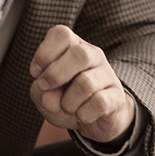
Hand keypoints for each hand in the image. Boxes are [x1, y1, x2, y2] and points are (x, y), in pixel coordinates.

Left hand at [29, 25, 135, 144]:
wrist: (93, 120)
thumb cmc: (64, 99)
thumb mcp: (44, 94)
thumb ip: (40, 91)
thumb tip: (49, 97)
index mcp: (74, 46)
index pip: (62, 34)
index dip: (44, 54)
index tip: (36, 73)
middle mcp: (93, 55)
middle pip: (79, 53)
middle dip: (55, 75)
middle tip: (47, 89)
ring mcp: (107, 74)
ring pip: (86, 83)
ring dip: (68, 102)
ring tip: (68, 107)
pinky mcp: (118, 96)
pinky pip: (98, 103)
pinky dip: (83, 114)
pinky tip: (83, 115)